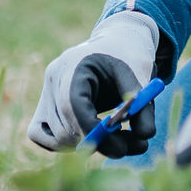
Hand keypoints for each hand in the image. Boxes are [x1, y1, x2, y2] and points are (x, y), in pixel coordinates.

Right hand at [28, 11, 159, 156]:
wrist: (116, 43)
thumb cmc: (128, 56)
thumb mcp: (141, 76)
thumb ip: (143, 106)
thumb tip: (146, 136)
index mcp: (74, 65)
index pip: (71, 106)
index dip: (92, 131)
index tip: (120, 147)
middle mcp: (53, 79)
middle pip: (64, 127)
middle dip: (99, 143)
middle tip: (135, 144)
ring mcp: (46, 94)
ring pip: (56, 138)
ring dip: (87, 146)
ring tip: (120, 137)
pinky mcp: (44, 107)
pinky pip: (44, 137)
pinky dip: (68, 144)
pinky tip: (94, 136)